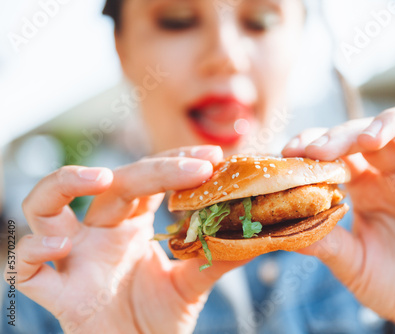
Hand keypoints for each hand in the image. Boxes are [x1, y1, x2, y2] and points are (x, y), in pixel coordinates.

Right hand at [5, 146, 247, 333]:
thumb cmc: (157, 319)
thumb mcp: (192, 283)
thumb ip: (218, 258)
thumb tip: (259, 235)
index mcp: (130, 225)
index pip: (147, 180)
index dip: (174, 163)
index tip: (213, 157)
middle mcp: (99, 232)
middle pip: (112, 185)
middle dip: (152, 169)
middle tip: (196, 165)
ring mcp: (74, 257)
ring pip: (45, 205)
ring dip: (65, 183)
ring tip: (102, 178)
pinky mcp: (56, 291)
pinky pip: (25, 266)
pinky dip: (32, 250)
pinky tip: (59, 244)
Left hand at [283, 107, 394, 332]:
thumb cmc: (389, 284)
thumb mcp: (351, 262)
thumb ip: (325, 241)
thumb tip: (281, 228)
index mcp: (366, 187)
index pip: (340, 149)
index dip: (316, 142)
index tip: (290, 151)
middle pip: (370, 133)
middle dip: (342, 135)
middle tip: (317, 150)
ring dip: (388, 124)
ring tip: (365, 140)